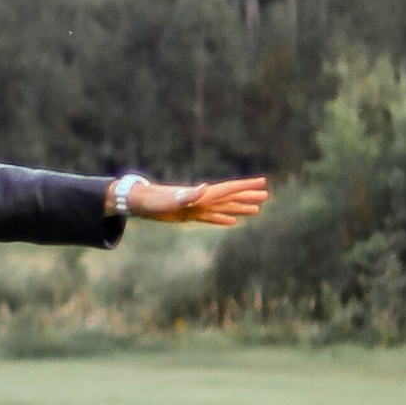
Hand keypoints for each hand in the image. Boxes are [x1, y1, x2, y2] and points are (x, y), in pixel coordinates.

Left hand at [122, 176, 268, 227]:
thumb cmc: (154, 201)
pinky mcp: (190, 215)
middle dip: (248, 196)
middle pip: (230, 197)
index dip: (246, 186)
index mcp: (202, 195)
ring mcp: (197, 208)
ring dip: (240, 208)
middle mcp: (202, 200)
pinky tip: (232, 221)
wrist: (139, 202)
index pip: (229, 189)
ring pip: (224, 208)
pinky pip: (211, 218)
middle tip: (267, 195)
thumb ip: (188, 195)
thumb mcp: (171, 200)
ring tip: (256, 210)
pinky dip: (223, 219)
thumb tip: (206, 188)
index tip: (263, 183)